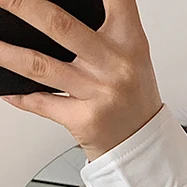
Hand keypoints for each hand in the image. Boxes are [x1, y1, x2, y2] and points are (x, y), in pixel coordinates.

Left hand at [0, 0, 161, 160]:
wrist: (143, 143)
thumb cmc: (132, 95)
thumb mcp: (132, 54)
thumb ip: (107, 25)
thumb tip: (53, 7)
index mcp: (129, 42)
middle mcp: (115, 66)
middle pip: (59, 25)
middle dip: (21, 6)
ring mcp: (99, 93)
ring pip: (40, 66)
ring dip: (6, 52)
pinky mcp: (84, 119)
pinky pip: (41, 103)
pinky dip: (18, 95)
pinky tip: (5, 88)